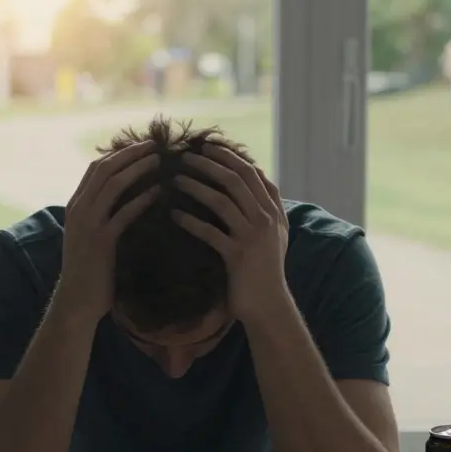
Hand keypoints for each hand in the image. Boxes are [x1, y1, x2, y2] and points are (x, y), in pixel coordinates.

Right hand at [57, 141, 156, 322]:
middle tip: (156, 145)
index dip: (121, 153)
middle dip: (131, 153)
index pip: (97, 167)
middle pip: (105, 168)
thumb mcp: (91, 236)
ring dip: (138, 168)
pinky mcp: (101, 242)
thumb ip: (103, 215)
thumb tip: (128, 197)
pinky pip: (123, 213)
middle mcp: (79, 209)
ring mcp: (88, 225)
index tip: (144, 146)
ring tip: (160, 160)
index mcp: (76, 205)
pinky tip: (159, 192)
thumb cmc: (90, 271)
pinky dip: (141, 199)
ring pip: (113, 184)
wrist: (77, 301)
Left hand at [172, 144, 290, 325]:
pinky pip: (210, 232)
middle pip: (236, 180)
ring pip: (221, 201)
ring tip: (174, 180)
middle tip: (186, 156)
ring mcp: (252, 237)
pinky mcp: (236, 255)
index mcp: (273, 211)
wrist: (269, 304)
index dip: (230, 157)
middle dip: (209, 164)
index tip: (208, 147)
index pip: (252, 173)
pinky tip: (174, 215)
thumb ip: (269, 205)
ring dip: (196, 187)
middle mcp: (265, 219)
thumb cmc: (267, 269)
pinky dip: (190, 221)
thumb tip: (259, 176)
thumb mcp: (277, 233)